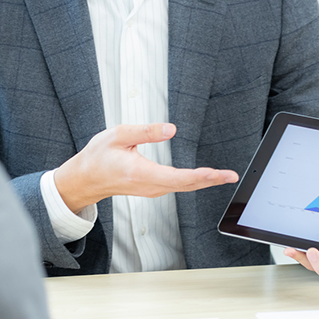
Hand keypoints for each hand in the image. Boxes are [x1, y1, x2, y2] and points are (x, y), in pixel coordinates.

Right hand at [53, 122, 237, 212]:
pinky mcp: (152, 188)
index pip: (178, 177)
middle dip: (211, 180)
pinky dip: (193, 182)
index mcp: (141, 172)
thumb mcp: (118, 136)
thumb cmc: (99, 157)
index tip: (219, 173)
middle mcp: (149, 185)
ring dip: (204, 181)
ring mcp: (151, 189)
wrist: (86, 178)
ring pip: (184, 187)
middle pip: (186, 185)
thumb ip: (146, 131)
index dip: (201, 176)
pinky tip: (204, 177)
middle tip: (232, 176)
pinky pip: (177, 187)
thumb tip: (172, 129)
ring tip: (224, 176)